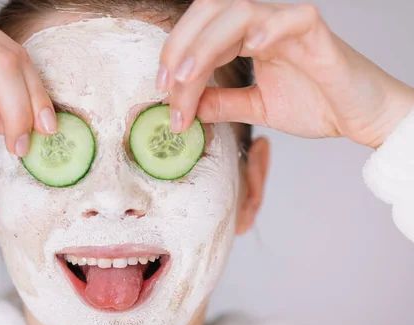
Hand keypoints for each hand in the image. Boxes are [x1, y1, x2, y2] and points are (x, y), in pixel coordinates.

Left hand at [159, 0, 413, 147]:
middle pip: (211, 12)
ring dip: (207, 43)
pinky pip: (293, 18)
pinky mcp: (317, 33)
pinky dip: (271, 28)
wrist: (360, 117)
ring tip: (187, 75)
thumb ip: (223, 103)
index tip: (160, 88)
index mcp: (246, 38)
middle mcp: (263, 26)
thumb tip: (187, 107)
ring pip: (241, 12)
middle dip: (180, 44)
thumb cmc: (317, 104)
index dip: (175, 55)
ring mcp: (289, 25)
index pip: (201, 34)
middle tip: (164, 81)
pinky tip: (252, 48)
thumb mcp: (257, 107)